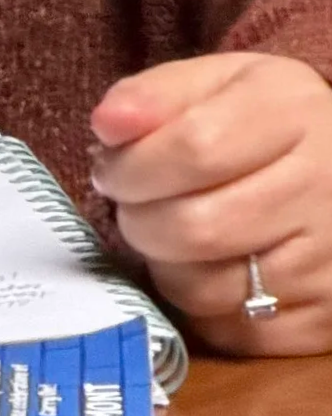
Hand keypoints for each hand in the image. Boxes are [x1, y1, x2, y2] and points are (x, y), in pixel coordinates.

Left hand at [89, 53, 331, 355]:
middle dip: (138, 219)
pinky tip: (205, 267)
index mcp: (291, 117)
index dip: (132, 166)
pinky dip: (200, 305)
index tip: (109, 169)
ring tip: (168, 232)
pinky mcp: (325, 320)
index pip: (193, 149)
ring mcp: (328, 263)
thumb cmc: (270, 123)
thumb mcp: (221, 83)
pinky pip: (233, 332)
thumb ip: (157, 94)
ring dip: (164, 264)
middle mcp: (320, 191)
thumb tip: (106, 124)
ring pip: (207, 288)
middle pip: (195, 227)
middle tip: (133, 205)